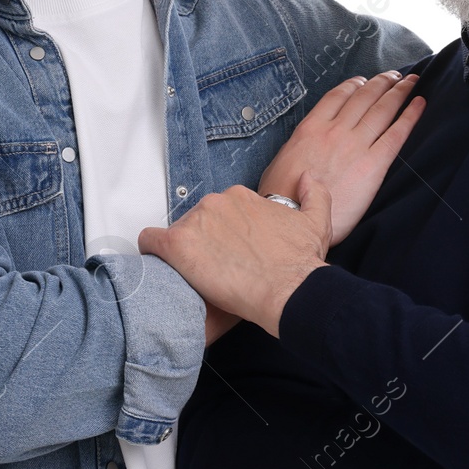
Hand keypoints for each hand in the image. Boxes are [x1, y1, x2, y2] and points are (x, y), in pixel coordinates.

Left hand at [140, 173, 333, 337]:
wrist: (289, 290)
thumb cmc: (300, 263)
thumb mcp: (317, 221)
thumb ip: (314, 193)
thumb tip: (306, 178)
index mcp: (242, 196)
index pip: (220, 211)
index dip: (223, 234)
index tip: (230, 252)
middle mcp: (217, 202)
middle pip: (197, 221)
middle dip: (204, 242)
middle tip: (215, 267)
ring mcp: (196, 222)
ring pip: (178, 234)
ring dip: (184, 252)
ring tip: (196, 276)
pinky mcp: (179, 245)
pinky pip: (151, 241)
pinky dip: (152, 251)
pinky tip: (160, 266)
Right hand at [258, 72, 424, 243]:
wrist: (292, 218)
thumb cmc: (280, 198)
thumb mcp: (281, 162)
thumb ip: (300, 146)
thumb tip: (307, 147)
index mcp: (311, 128)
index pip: (337, 96)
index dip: (354, 85)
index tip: (364, 81)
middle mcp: (335, 131)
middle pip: (364, 97)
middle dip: (381, 83)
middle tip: (394, 76)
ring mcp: (355, 146)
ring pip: (382, 109)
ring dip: (398, 91)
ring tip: (410, 82)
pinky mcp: (373, 165)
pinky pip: (397, 134)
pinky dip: (410, 116)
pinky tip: (420, 104)